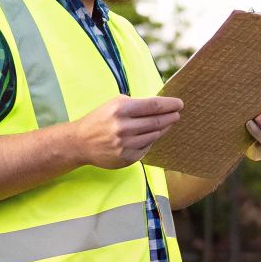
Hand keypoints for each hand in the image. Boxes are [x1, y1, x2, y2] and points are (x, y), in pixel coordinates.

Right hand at [68, 95, 183, 169]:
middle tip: (177, 114)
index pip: (153, 106)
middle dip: (170, 117)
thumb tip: (161, 105)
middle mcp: (123, 127)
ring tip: (166, 123)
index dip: (170, 104)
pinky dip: (151, 140)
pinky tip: (151, 135)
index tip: (179, 104)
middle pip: (157, 121)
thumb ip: (136, 104)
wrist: (80, 143)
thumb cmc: (99, 119)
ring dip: (163, 129)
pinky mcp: (126, 157)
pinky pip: (146, 147)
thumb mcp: (114, 104)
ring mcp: (125, 144)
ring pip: (154, 135)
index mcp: (121, 109)